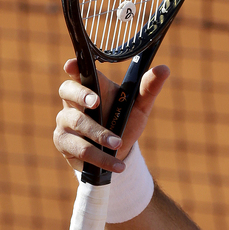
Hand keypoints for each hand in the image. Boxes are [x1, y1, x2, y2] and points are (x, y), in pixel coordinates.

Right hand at [53, 58, 169, 172]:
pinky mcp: (64, 142)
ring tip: (118, 144)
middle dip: (81, 95)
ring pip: (77, 122)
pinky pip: (80, 149)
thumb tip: (164, 69)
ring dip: (99, 134)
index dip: (73, 67)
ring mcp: (65, 121)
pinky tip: (117, 165)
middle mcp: (73, 101)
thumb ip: (149, 88)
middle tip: (95, 101)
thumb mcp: (140, 106)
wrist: (119, 153)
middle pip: (67, 90)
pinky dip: (101, 158)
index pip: (78, 72)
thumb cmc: (125, 121)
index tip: (72, 64)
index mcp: (91, 87)